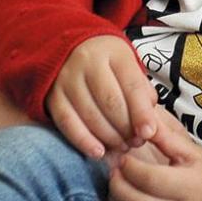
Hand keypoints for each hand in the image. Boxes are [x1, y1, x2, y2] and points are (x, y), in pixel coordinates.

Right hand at [46, 34, 158, 159]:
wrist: (69, 48)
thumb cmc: (108, 63)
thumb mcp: (129, 66)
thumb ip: (141, 91)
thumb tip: (149, 123)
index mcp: (114, 53)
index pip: (132, 85)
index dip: (142, 112)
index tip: (149, 133)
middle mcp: (88, 62)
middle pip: (110, 102)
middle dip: (126, 128)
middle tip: (136, 142)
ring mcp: (67, 78)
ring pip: (90, 115)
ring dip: (109, 138)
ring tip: (122, 147)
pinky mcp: (52, 96)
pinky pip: (67, 122)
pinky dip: (83, 141)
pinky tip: (97, 152)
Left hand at [108, 111, 201, 200]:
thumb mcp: (193, 152)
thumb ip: (167, 138)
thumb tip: (144, 120)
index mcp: (190, 185)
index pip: (151, 179)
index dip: (131, 168)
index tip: (123, 157)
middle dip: (119, 186)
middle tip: (114, 171)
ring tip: (118, 183)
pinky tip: (128, 199)